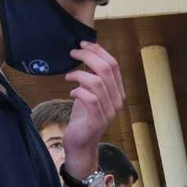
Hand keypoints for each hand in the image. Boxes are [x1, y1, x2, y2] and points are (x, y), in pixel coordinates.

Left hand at [61, 42, 125, 176]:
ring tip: (68, 76)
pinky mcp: (98, 120)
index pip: (113, 64)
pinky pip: (90, 98)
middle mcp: (118, 100)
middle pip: (106, 69)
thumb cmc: (83, 117)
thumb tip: (84, 53)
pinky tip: (71, 92)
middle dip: (87, 56)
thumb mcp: (89, 92)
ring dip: (79, 74)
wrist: (81, 143)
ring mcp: (109, 111)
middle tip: (72, 53)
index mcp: (118, 91)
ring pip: (97, 82)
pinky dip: (78, 91)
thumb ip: (91, 77)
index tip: (82, 43)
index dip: (98, 51)